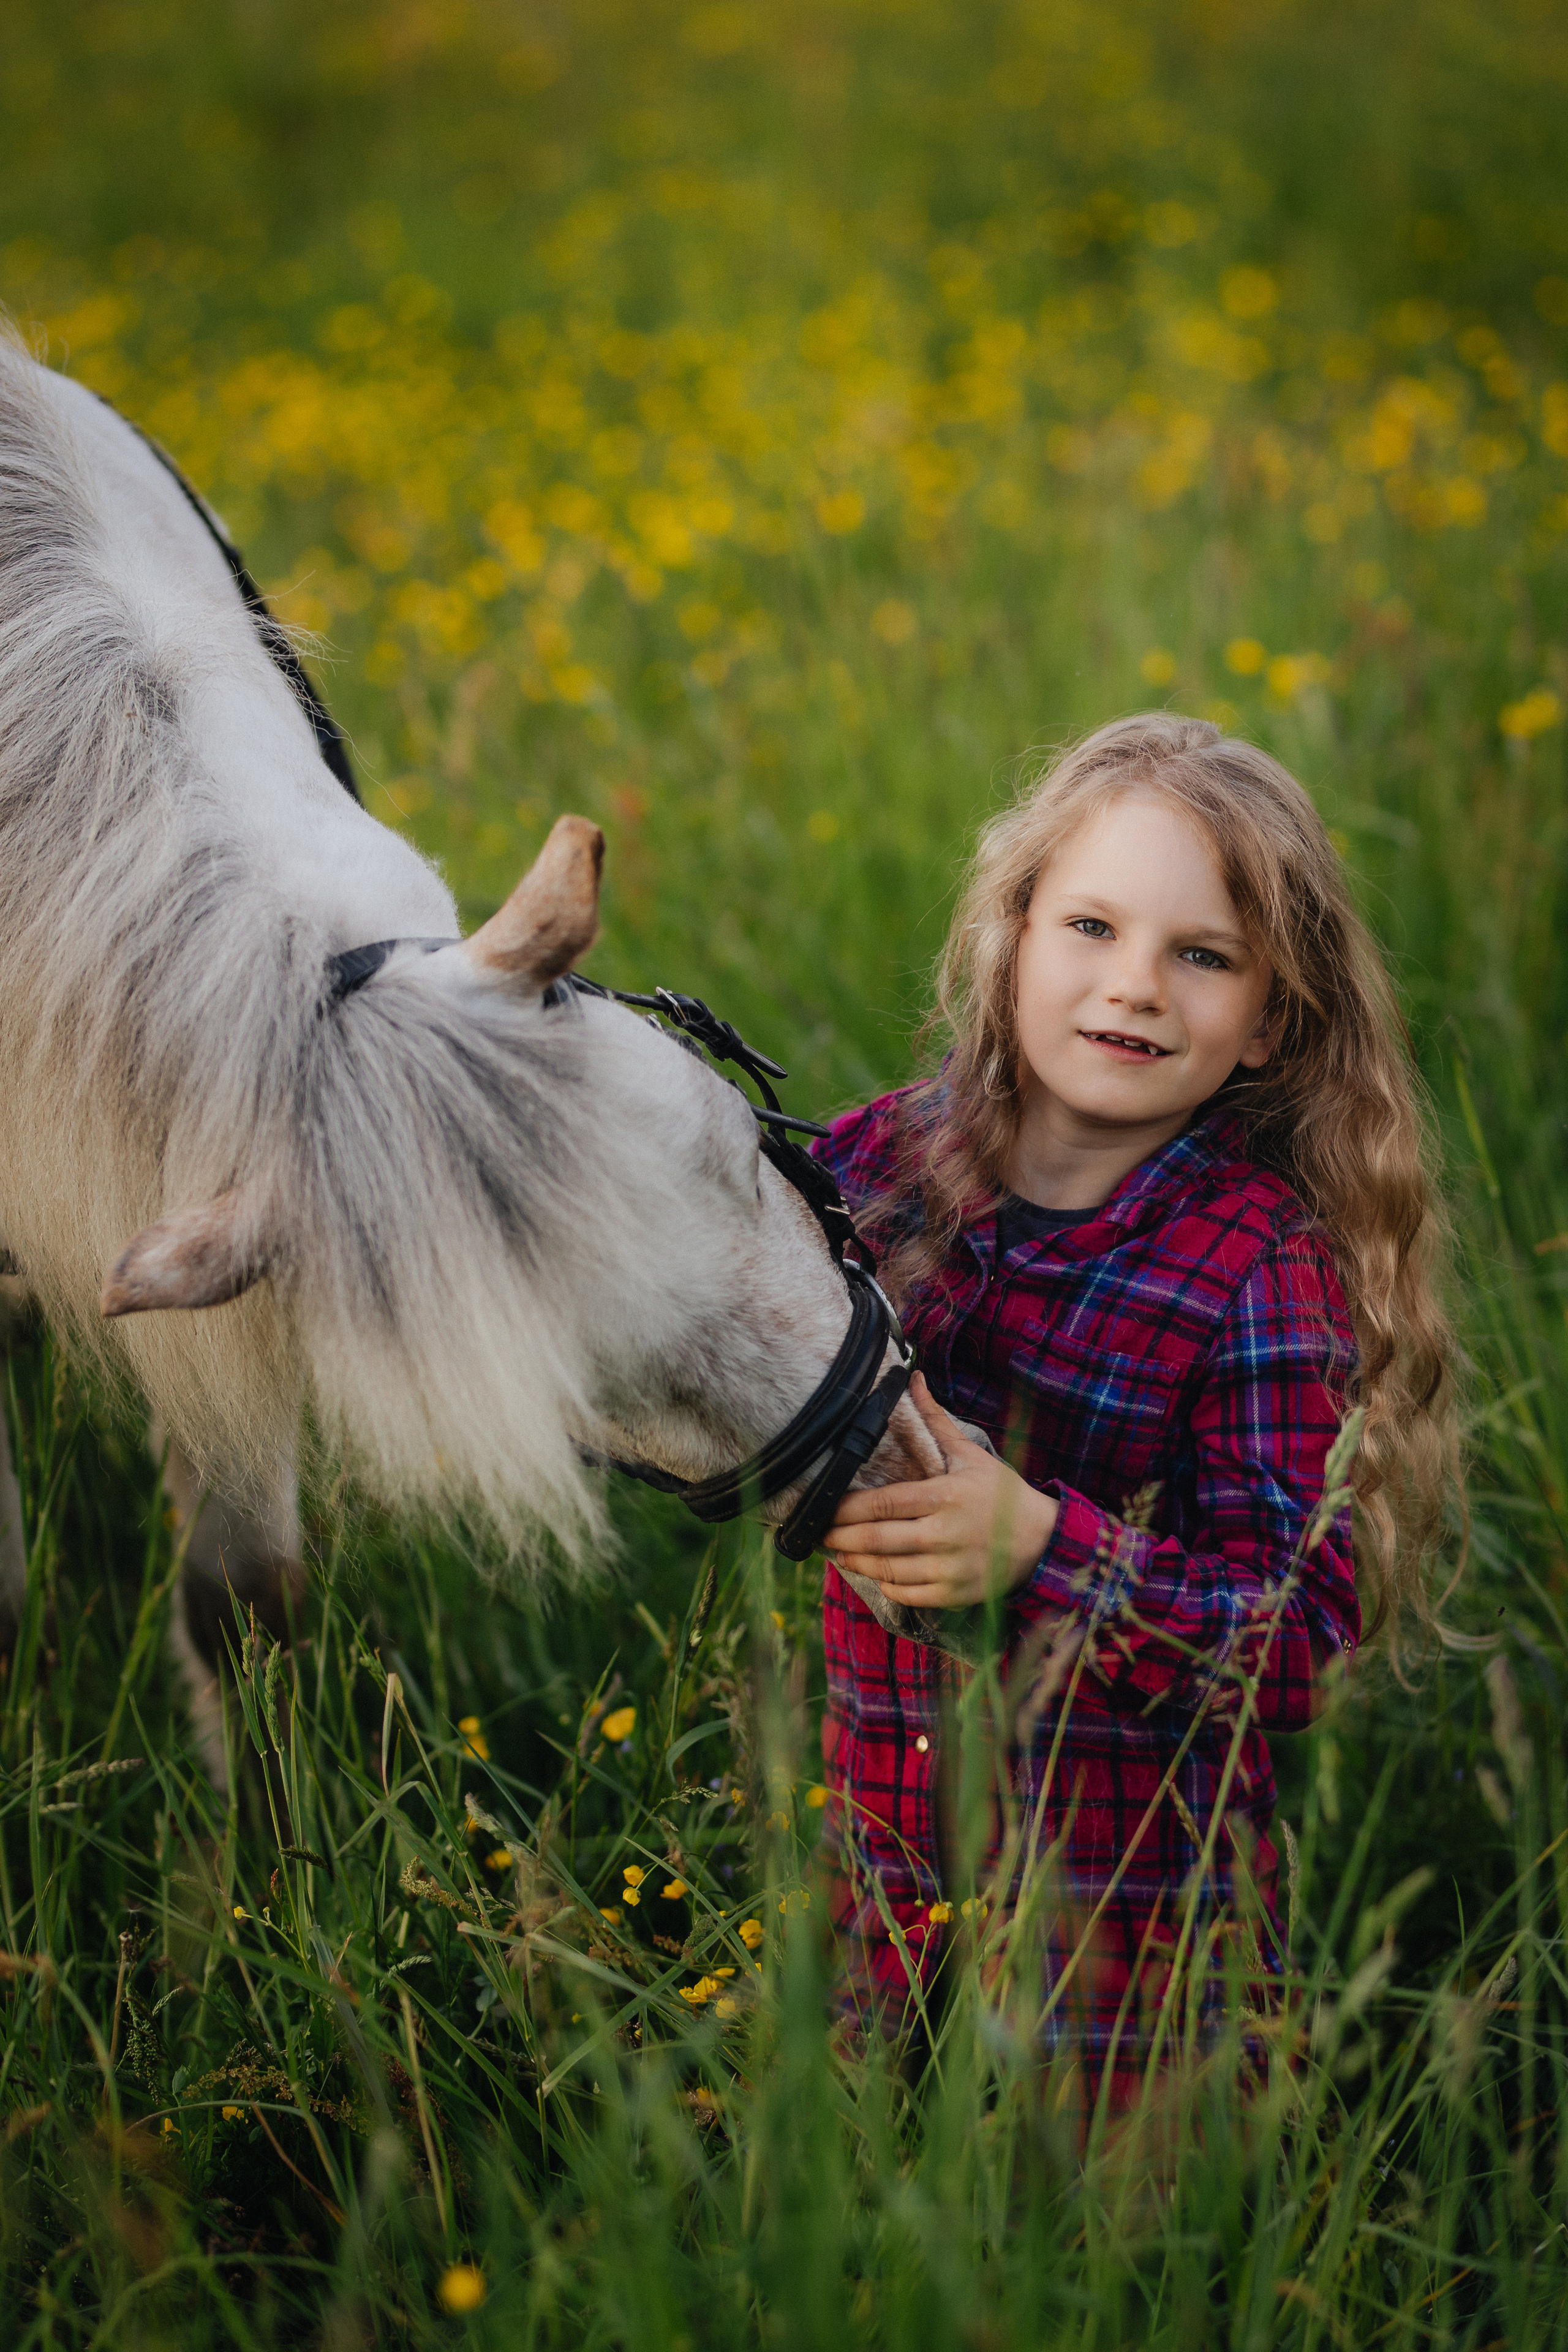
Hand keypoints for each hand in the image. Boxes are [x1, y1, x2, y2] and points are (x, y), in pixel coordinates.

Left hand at [823, 1373, 1057, 1609]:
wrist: (1044, 1541)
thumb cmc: (1002, 1494)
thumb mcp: (970, 1454)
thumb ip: (935, 1421)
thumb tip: (913, 1378)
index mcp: (944, 1496)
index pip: (880, 1504)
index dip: (845, 1509)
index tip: (824, 1508)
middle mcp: (944, 1533)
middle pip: (875, 1539)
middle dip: (840, 1538)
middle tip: (819, 1534)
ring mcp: (950, 1568)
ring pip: (887, 1570)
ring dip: (857, 1562)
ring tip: (841, 1553)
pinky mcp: (956, 1594)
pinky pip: (908, 1595)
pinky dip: (887, 1586)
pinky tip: (877, 1574)